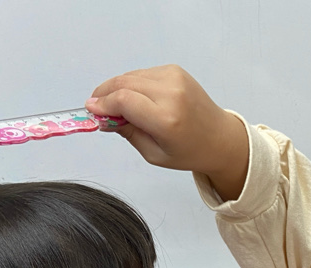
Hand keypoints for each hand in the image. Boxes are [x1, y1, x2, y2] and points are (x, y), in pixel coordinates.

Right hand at [87, 65, 248, 199]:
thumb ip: (127, 132)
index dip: (103, 103)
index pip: (124, 100)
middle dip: (105, 94)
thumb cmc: (188, 151)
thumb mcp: (154, 154)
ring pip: (131, 76)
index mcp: (167, 119)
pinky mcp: (175, 71)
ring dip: (117, 88)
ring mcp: (175, 78)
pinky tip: (134, 99)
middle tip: (96, 108)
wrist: (220, 138)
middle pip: (124, 83)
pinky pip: (143, 73)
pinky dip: (132, 84)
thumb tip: (103, 116)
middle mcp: (172, 94)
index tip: (91, 110)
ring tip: (114, 106)